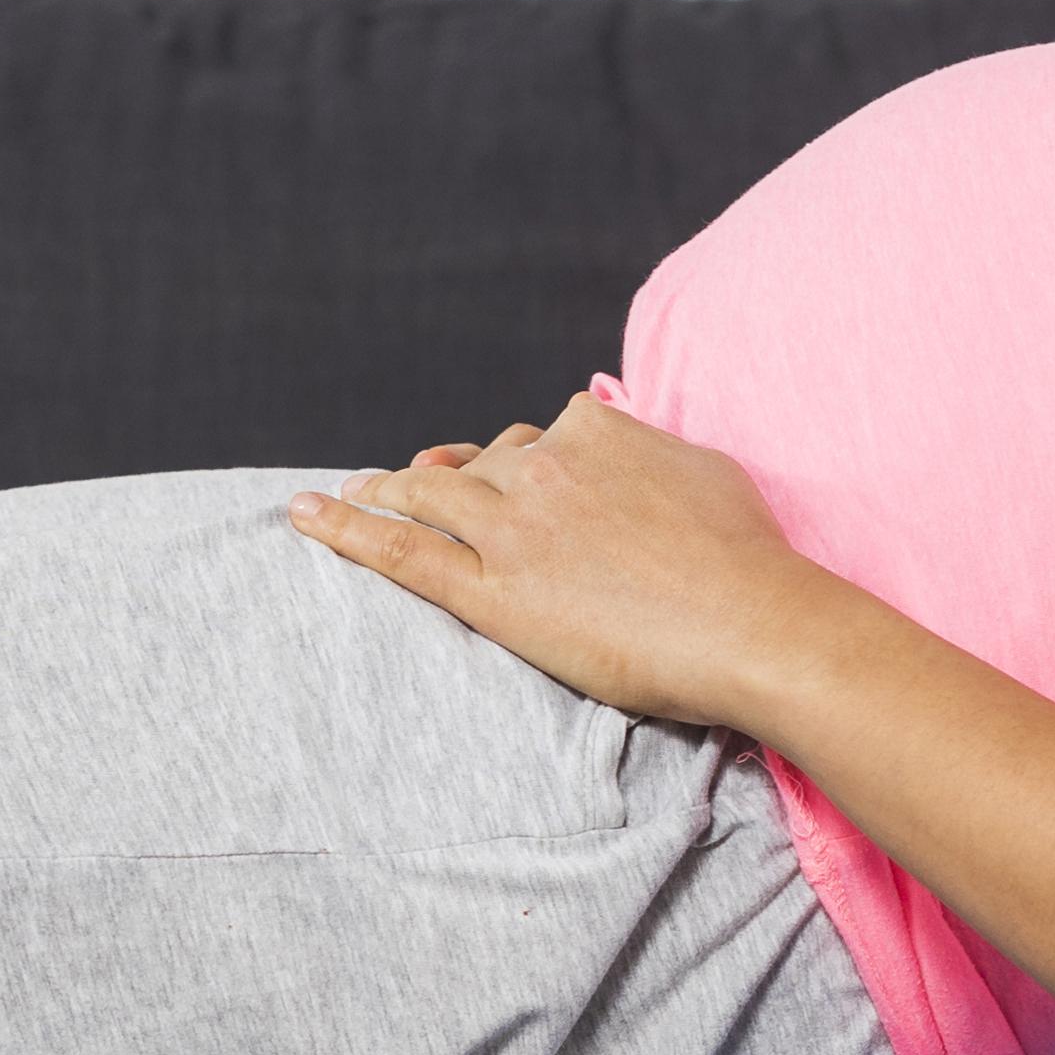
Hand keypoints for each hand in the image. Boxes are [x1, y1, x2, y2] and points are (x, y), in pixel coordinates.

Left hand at [283, 396, 846, 736]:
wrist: (750, 623)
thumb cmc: (746, 559)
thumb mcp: (703, 472)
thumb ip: (652, 449)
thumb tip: (632, 435)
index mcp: (594, 431)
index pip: (534, 438)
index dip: (510, 460)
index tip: (498, 476)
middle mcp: (543, 466)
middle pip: (474, 468)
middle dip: (438, 478)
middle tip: (402, 488)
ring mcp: (511, 526)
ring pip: (424, 498)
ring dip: (377, 494)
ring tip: (345, 496)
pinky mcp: (491, 589)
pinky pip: (399, 551)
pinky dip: (343, 528)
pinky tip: (305, 515)